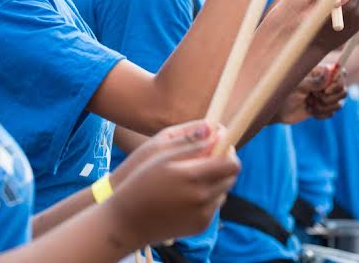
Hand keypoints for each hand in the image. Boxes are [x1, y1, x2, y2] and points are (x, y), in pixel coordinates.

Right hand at [107, 122, 240, 244]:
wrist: (127, 221)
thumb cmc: (141, 181)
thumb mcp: (162, 155)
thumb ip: (193, 144)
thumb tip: (219, 132)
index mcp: (192, 176)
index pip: (231, 164)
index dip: (228, 152)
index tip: (220, 145)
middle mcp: (202, 197)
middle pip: (231, 177)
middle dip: (222, 166)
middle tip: (205, 159)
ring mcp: (203, 215)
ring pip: (224, 192)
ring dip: (215, 182)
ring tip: (192, 179)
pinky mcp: (201, 226)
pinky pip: (214, 207)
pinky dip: (206, 199)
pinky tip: (186, 195)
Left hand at [274, 64, 346, 123]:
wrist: (278, 110)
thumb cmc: (284, 93)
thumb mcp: (299, 86)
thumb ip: (315, 81)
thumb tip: (330, 71)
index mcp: (320, 73)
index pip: (340, 73)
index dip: (338, 83)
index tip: (326, 90)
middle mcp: (325, 83)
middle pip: (343, 90)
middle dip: (330, 98)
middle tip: (314, 97)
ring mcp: (325, 96)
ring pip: (339, 103)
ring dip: (324, 107)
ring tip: (309, 103)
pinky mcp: (323, 109)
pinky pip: (332, 113)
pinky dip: (321, 114)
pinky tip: (310, 110)